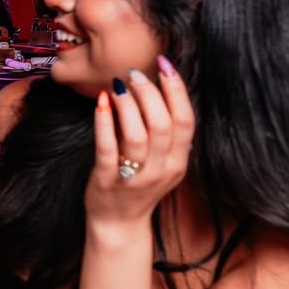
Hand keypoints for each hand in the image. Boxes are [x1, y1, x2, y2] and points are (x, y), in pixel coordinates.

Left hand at [85, 57, 194, 224]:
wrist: (119, 224)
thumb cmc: (138, 184)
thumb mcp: (163, 161)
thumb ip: (165, 132)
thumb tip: (157, 86)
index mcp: (179, 161)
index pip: (186, 120)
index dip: (177, 89)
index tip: (165, 64)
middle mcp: (162, 170)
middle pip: (164, 124)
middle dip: (150, 92)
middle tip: (135, 74)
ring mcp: (135, 177)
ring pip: (139, 135)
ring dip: (129, 104)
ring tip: (118, 84)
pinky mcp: (108, 180)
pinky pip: (108, 148)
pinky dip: (105, 123)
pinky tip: (101, 102)